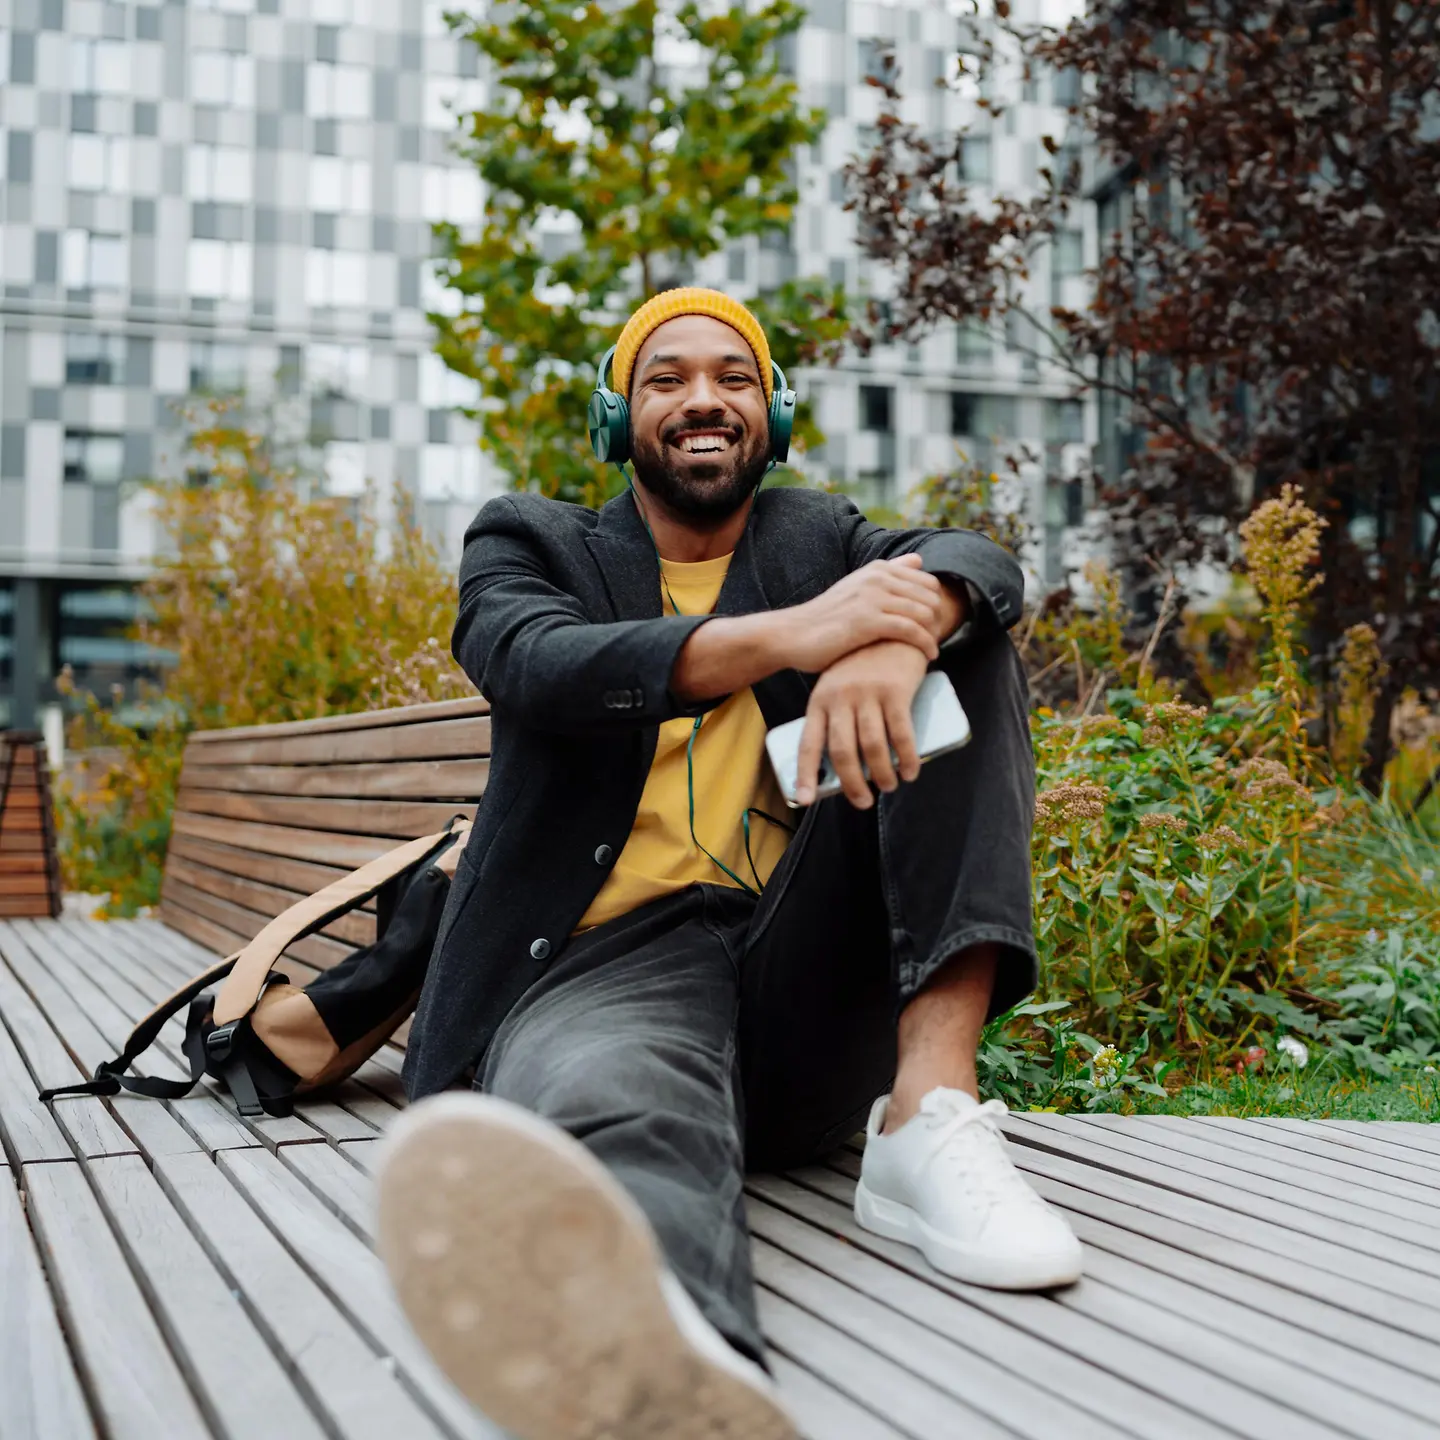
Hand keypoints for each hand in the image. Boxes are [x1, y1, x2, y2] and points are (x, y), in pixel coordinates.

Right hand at [775, 556, 944, 673]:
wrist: (793, 635)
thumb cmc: (826, 618)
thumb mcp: (857, 588)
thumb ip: (889, 573)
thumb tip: (918, 559)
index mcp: (877, 569)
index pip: (927, 582)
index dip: (934, 606)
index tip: (932, 626)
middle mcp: (877, 578)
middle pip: (930, 597)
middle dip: (938, 621)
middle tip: (934, 641)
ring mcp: (872, 598)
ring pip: (924, 613)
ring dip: (934, 635)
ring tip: (931, 651)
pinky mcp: (868, 621)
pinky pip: (911, 630)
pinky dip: (925, 644)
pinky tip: (928, 657)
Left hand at [794, 640, 929, 808]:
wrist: (892, 631)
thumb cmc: (863, 667)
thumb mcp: (839, 687)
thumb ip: (836, 718)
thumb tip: (841, 766)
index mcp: (820, 700)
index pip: (809, 743)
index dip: (805, 774)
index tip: (805, 800)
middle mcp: (840, 698)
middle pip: (842, 752)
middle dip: (852, 784)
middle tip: (862, 801)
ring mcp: (868, 694)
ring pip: (872, 747)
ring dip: (881, 775)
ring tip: (888, 786)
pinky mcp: (895, 691)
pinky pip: (901, 734)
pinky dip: (906, 758)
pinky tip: (910, 771)